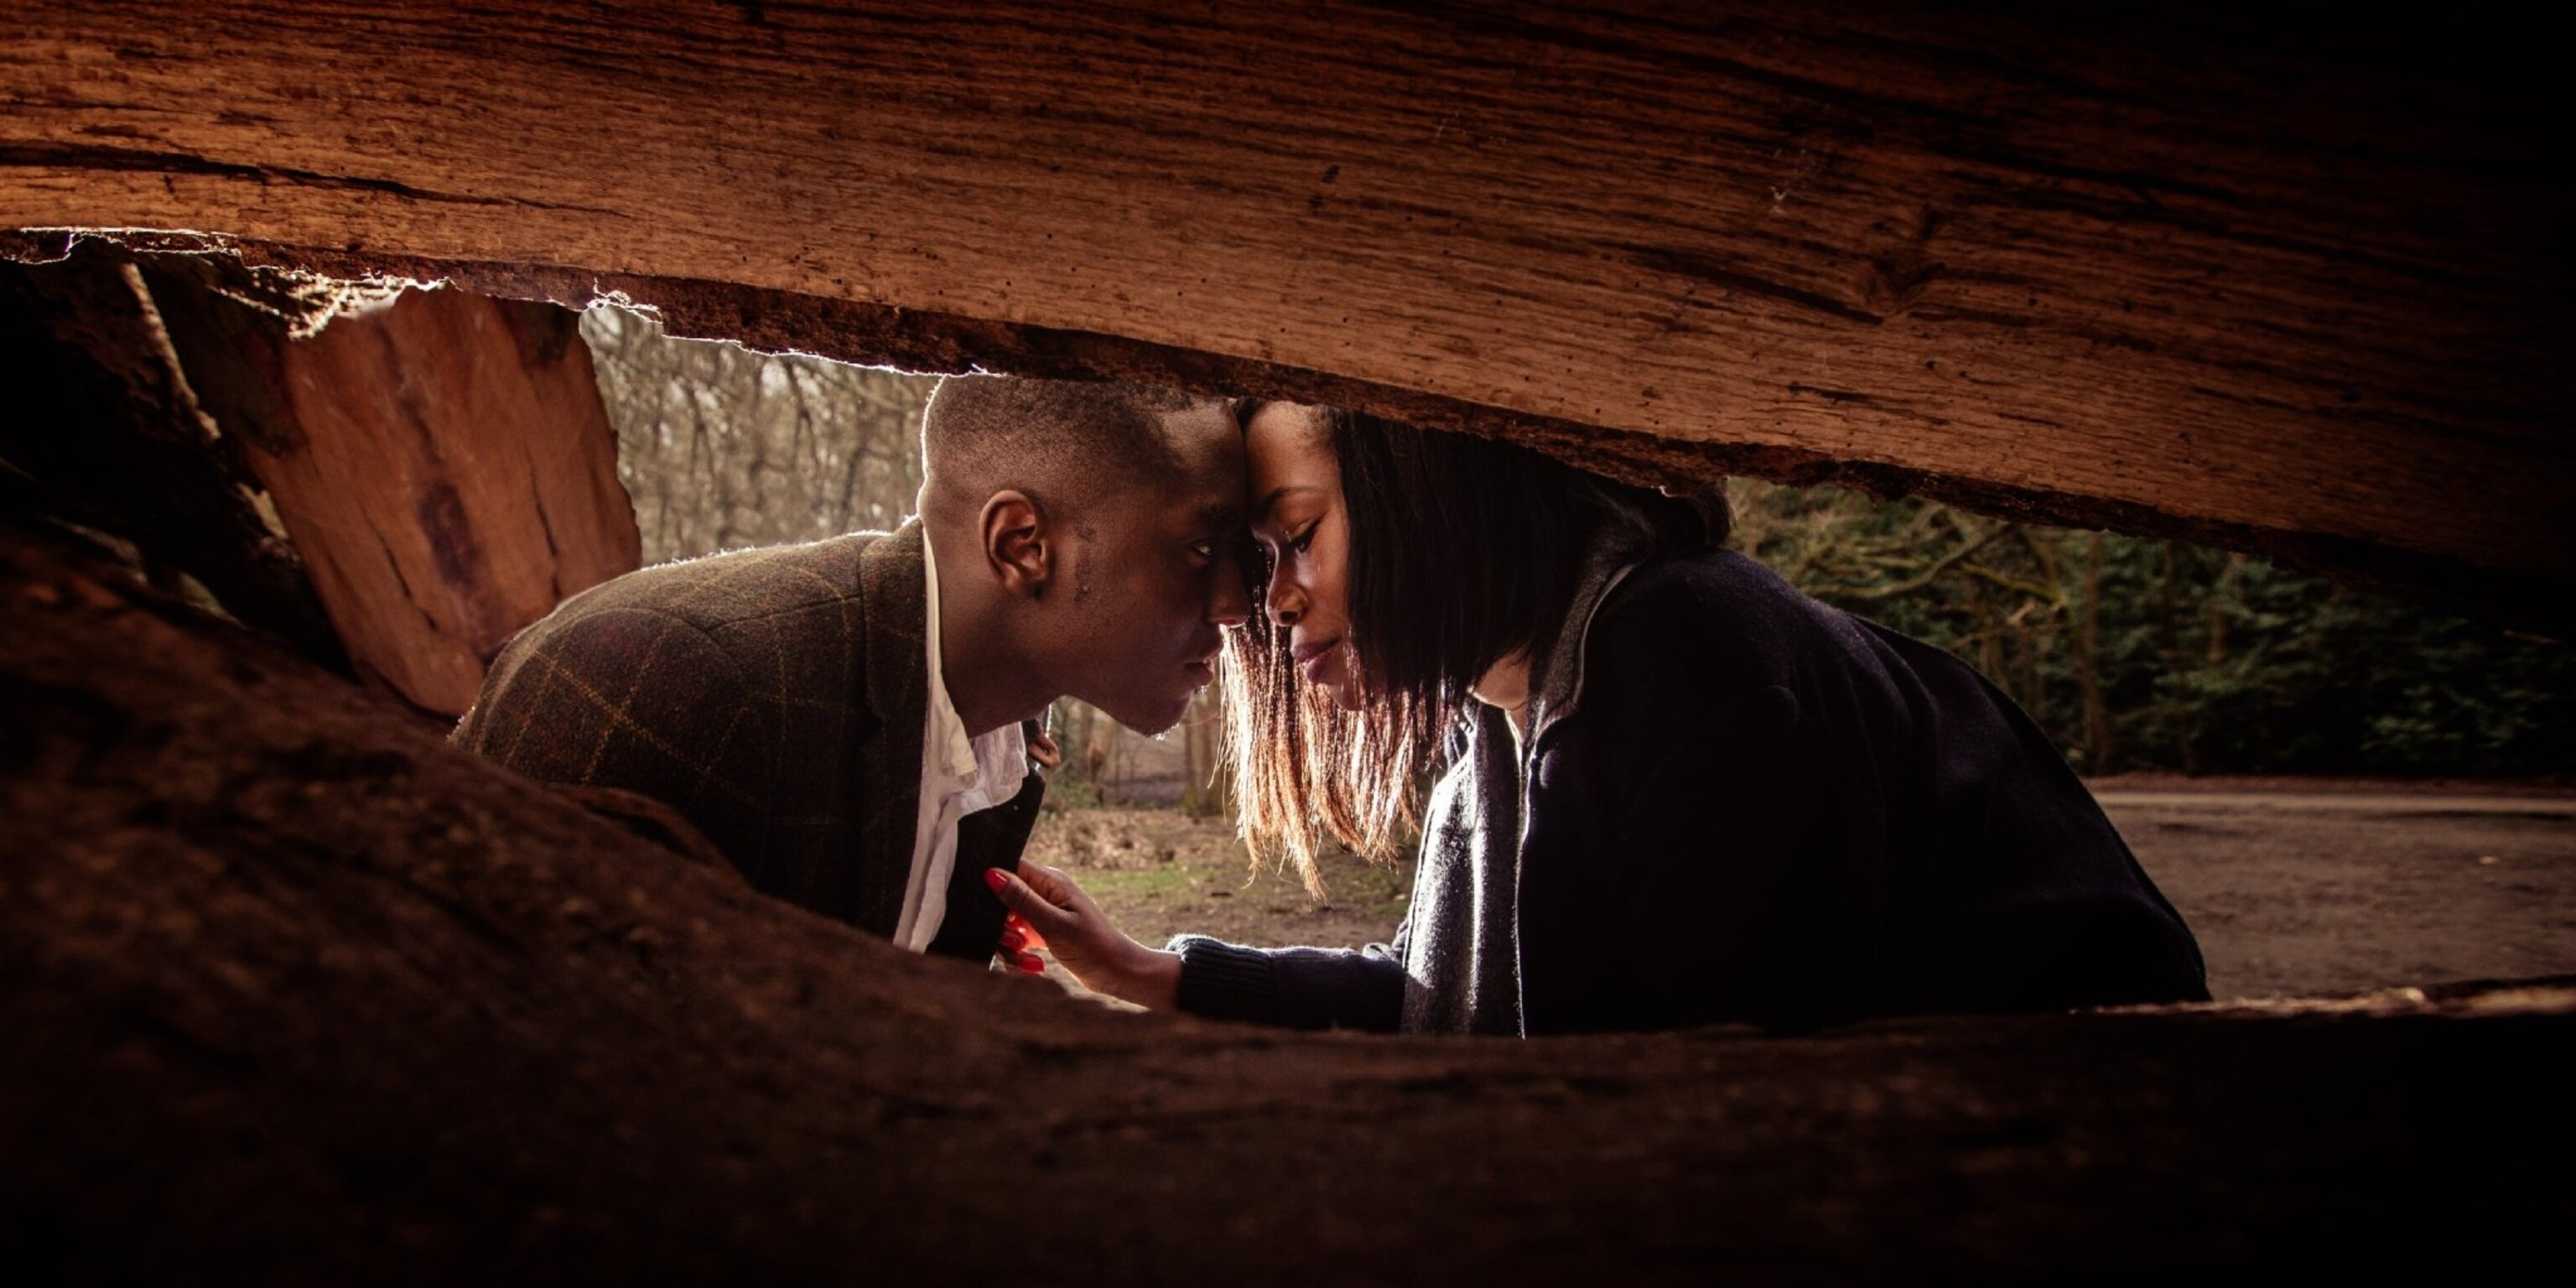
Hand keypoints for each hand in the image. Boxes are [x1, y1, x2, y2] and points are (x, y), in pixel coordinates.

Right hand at [984, 861, 1180, 1009]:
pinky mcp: (1043, 934)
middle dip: (1002, 927)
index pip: (1010, 870)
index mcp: (1050, 883)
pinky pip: (1018, 941)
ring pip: (1008, 925)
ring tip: (1031, 962)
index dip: (993, 887)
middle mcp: (1045, 895)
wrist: (1118, 974)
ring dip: (1012, 947)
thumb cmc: (1093, 946)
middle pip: (1003, 902)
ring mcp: (1043, 915)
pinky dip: (1021, 956)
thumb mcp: (1054, 924)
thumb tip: (991, 874)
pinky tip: (1035, 966)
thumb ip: (1022, 900)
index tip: (993, 912)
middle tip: (1017, 942)